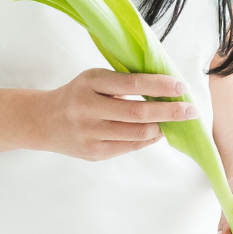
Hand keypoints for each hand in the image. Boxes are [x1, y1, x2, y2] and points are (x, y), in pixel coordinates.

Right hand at [32, 69, 198, 161]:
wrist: (42, 121)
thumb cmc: (76, 96)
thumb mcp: (92, 80)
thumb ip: (122, 83)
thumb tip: (165, 90)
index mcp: (89, 82)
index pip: (131, 83)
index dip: (159, 85)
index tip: (181, 86)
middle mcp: (87, 108)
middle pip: (137, 112)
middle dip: (169, 111)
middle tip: (190, 110)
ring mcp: (89, 133)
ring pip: (136, 133)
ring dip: (161, 127)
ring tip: (175, 121)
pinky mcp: (92, 153)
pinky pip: (128, 147)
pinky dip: (147, 139)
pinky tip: (157, 132)